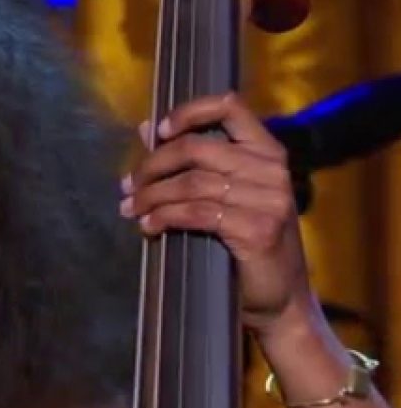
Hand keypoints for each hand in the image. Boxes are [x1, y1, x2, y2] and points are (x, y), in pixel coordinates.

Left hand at [119, 92, 313, 336]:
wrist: (280, 299)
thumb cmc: (248, 244)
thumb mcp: (224, 196)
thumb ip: (192, 161)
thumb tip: (147, 128)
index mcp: (267, 152)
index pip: (230, 108)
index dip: (189, 112)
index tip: (159, 130)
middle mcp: (272, 170)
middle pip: (197, 148)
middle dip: (152, 166)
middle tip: (128, 186)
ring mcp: (269, 199)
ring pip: (191, 183)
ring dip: (151, 196)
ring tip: (131, 209)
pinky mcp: (258, 229)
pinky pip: (197, 213)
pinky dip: (164, 217)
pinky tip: (149, 226)